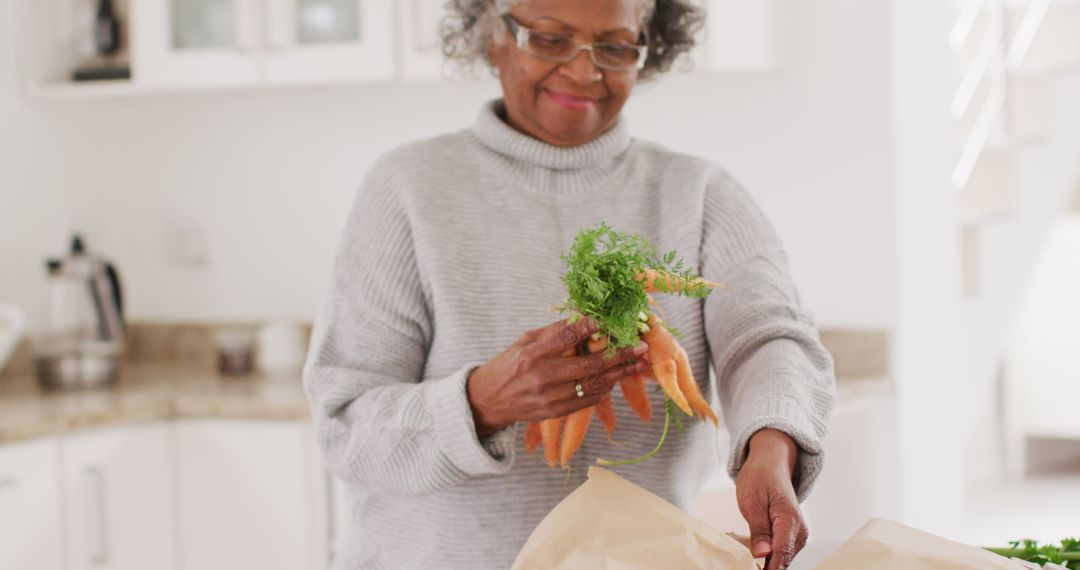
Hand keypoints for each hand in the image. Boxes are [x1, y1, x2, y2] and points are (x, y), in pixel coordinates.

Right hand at [466, 318, 648, 437]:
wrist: (488, 401)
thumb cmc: (507, 365)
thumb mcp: (524, 341)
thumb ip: (553, 332)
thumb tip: (582, 317)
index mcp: (532, 354)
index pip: (566, 337)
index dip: (591, 327)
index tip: (611, 318)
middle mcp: (542, 377)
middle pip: (589, 365)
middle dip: (619, 355)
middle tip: (640, 345)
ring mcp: (550, 398)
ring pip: (593, 385)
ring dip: (620, 374)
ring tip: (639, 363)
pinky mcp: (555, 412)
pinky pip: (587, 401)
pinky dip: (605, 389)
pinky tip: (617, 378)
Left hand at [735, 429, 807, 569]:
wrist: (772, 463)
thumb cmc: (760, 478)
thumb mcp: (752, 502)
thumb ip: (759, 530)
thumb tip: (762, 555)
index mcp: (790, 520)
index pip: (781, 554)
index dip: (767, 569)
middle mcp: (799, 530)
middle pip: (783, 560)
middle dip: (765, 567)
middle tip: (744, 565)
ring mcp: (798, 533)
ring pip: (782, 559)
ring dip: (767, 562)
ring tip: (747, 561)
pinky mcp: (792, 535)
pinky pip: (782, 552)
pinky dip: (769, 556)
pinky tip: (755, 554)